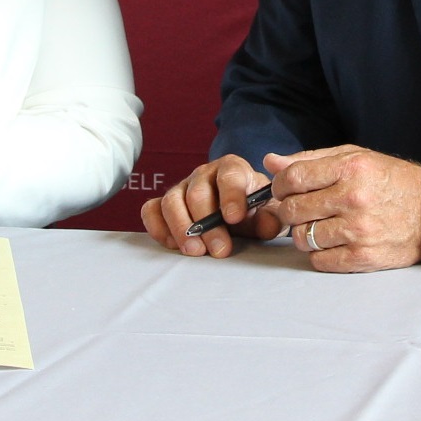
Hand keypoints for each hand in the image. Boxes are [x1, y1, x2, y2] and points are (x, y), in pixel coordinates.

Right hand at [142, 155, 279, 257]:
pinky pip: (151, 210)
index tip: (235, 218)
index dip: (231, 196)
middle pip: (197, 192)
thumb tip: (267, 224)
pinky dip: (158, 227)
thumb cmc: (252, 211)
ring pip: (171, 200)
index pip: (230, 174)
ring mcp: (181, 188)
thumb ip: (270, 218)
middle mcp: (204, 174)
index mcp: (232, 169)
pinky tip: (173, 245)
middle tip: (220, 250)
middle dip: (208, 224)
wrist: (238, 213)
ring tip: (195, 251)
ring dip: (181, 228)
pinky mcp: (164, 204)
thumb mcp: (267, 214)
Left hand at [264, 145, 420, 272]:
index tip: (284, 189)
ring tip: (319, 225)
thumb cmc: (390, 181)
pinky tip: (332, 242)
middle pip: (292, 210)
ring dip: (304, 233)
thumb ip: (310, 160)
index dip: (279, 185)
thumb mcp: (355, 157)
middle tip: (299, 209)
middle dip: (288, 210)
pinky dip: (319, 253)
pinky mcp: (364, 257)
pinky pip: (319, 260)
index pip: (292, 178)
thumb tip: (270, 162)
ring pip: (302, 238)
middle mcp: (353, 198)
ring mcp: (358, 230)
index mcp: (350, 168)